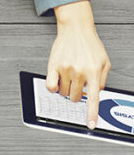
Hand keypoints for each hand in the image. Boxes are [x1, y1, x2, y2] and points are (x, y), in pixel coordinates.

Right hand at [48, 0, 109, 128]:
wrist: (76, 30)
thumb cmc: (90, 45)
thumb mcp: (104, 61)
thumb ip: (102, 79)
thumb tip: (95, 94)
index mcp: (94, 71)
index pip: (93, 98)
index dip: (91, 114)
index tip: (90, 125)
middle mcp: (80, 71)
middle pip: (74, 97)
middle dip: (75, 93)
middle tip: (77, 82)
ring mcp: (66, 70)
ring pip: (62, 93)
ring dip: (65, 88)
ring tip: (69, 75)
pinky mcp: (53, 67)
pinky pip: (51, 87)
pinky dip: (53, 87)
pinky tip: (58, 80)